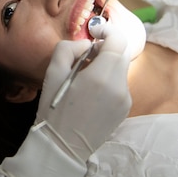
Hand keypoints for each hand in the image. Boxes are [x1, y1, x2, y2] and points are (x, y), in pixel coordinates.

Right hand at [35, 23, 130, 162]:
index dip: (107, 30)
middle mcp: (120, 86)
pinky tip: (91, 94)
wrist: (62, 146)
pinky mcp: (125, 109)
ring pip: (120, 69)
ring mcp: (125, 99)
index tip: (93, 32)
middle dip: (105, 49)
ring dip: (106, 65)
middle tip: (85, 57)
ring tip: (84, 78)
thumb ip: (68, 48)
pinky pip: (120, 85)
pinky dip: (108, 81)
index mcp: (102, 75)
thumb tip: (85, 45)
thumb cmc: (54, 109)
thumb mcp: (52, 73)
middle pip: (121, 53)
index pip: (118, 40)